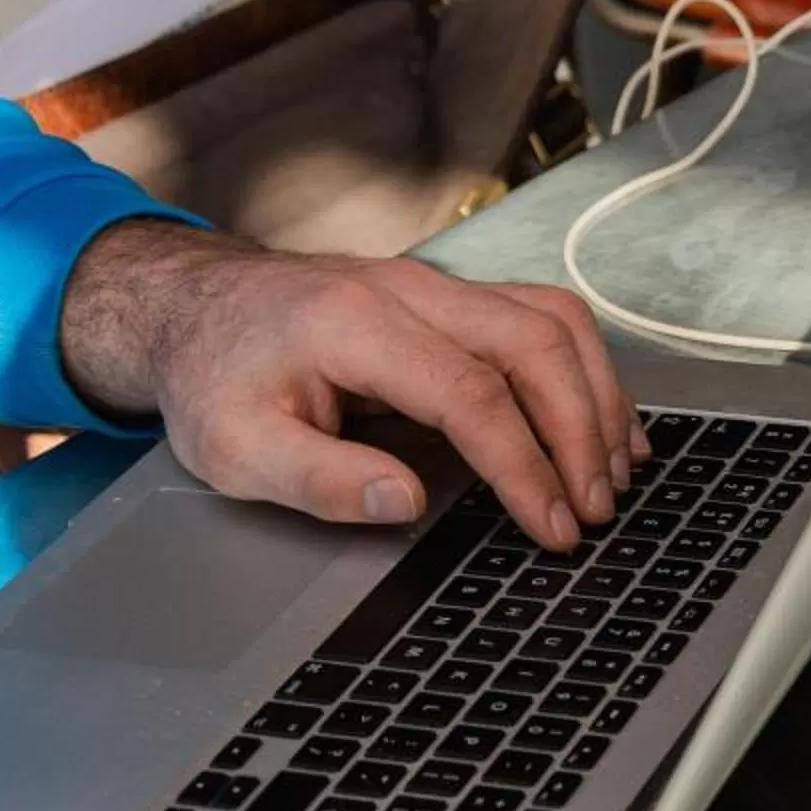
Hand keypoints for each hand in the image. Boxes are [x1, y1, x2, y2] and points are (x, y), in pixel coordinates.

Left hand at [61, 221, 642, 550]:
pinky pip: (544, 318)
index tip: (551, 525)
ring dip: (597, 396)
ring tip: (613, 472)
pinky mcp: (455, 295)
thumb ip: (317, 478)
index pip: (471, 393)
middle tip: (595, 508)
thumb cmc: (216, 377)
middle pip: (534, 344)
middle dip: (580, 432)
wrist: (197, 306)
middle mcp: (410, 290)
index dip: (524, 465)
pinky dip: (585, 371)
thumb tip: (406, 500)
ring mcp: (438, 284)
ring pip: (554, 320)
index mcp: (353, 325)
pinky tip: (601, 423)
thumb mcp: (232, 448)